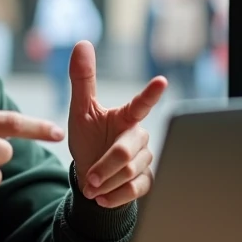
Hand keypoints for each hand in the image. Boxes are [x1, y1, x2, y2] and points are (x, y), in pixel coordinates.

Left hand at [67, 41, 167, 208]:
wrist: (90, 178)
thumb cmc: (88, 140)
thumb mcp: (80, 111)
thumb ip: (83, 80)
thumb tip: (82, 43)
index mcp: (126, 117)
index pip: (140, 104)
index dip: (150, 94)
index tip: (161, 81)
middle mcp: (139, 136)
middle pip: (126, 152)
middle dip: (105, 166)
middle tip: (89, 178)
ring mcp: (146, 159)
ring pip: (130, 172)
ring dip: (106, 183)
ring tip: (93, 185)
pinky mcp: (148, 181)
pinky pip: (136, 190)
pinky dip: (114, 196)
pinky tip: (102, 198)